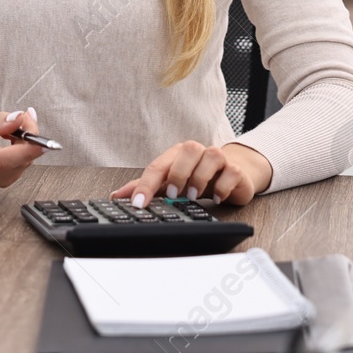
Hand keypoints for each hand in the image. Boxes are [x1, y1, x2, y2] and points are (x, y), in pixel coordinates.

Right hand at [0, 108, 44, 187]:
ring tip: (9, 130)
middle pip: (16, 162)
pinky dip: (20, 154)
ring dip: (24, 146)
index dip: (26, 150)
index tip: (43, 142)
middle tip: (26, 117)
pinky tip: (10, 143)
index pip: (4, 159)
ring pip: (21, 166)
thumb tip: (20, 120)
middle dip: (29, 139)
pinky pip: (17, 169)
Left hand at [112, 140, 273, 207]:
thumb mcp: (169, 183)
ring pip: (211, 156)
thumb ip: (144, 188)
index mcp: (176, 154)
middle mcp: (197, 152)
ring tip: (192, 196)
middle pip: (188, 150)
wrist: (232, 173)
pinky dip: (222, 187)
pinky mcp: (235, 170)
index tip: (138, 202)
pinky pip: (231, 172)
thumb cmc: (196, 176)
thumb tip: (117, 196)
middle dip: (178, 173)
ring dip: (200, 178)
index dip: (146, 184)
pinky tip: (216, 197)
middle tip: (173, 194)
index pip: (158, 166)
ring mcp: (218, 158)